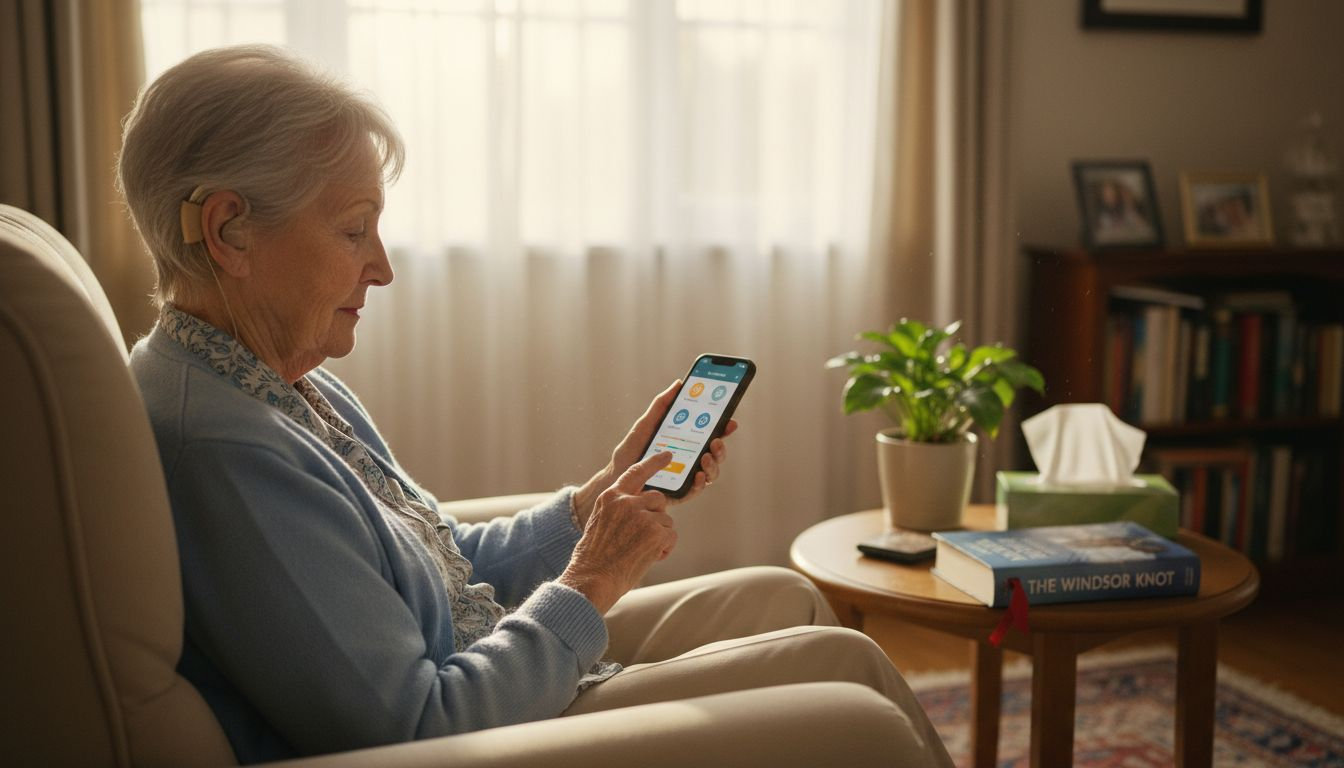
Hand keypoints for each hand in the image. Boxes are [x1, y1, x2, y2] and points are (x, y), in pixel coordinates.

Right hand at [558, 451, 677, 613]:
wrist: (592, 580)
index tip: (667, 455)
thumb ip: (618, 511)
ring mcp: (642, 515)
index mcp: (611, 497)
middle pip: (657, 498)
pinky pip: (671, 536)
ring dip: (659, 536)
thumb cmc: (593, 559)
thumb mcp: (599, 524)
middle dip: (657, 515)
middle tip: (646, 536)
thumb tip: (640, 510)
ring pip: (666, 520)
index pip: (636, 472)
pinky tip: (648, 558)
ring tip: (640, 552)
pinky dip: (664, 549)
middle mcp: (627, 502)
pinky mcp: (656, 532)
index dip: (654, 462)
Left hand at [572, 379, 738, 526]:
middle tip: (715, 441)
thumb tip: (678, 384)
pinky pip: (696, 490)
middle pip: (715, 454)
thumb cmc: (630, 451)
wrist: (616, 478)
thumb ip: (661, 405)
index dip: (723, 428)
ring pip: (711, 472)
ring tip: (706, 457)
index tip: (730, 421)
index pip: (710, 435)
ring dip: (714, 464)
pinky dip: (701, 483)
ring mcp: (687, 477)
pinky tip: (699, 475)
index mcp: (685, 443)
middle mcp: (690, 460)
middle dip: (721, 447)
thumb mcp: (645, 425)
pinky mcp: (680, 493)